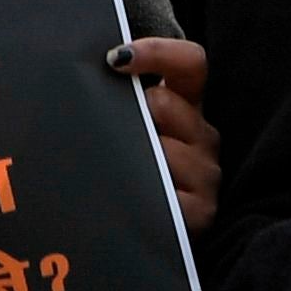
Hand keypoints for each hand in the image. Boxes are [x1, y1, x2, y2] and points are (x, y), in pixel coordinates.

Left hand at [115, 35, 217, 230]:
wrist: (131, 237)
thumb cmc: (120, 172)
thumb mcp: (120, 129)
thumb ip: (112, 98)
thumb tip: (84, 70)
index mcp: (185, 106)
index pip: (190, 64)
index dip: (158, 53)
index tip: (114, 59)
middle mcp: (203, 136)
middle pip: (164, 104)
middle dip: (128, 114)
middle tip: (107, 134)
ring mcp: (206, 174)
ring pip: (163, 149)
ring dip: (132, 161)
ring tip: (117, 177)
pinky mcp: (202, 211)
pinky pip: (169, 194)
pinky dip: (144, 196)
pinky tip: (131, 202)